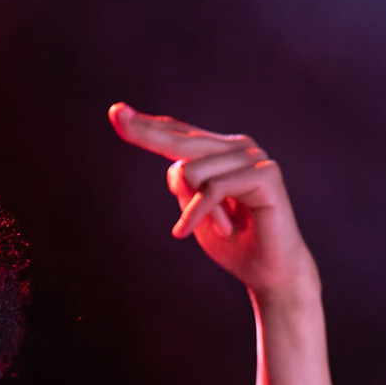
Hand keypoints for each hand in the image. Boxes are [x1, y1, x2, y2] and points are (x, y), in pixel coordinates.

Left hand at [109, 103, 318, 301]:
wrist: (270, 272)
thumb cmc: (234, 243)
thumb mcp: (195, 212)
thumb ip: (183, 186)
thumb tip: (174, 167)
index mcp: (220, 153)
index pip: (178, 134)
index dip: (147, 125)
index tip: (116, 112)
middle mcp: (237, 148)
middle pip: (179, 140)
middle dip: (145, 132)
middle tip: (115, 113)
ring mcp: (253, 157)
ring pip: (192, 170)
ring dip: (195, 209)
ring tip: (222, 228)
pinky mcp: (265, 173)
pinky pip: (212, 188)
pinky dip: (200, 214)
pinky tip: (202, 231)